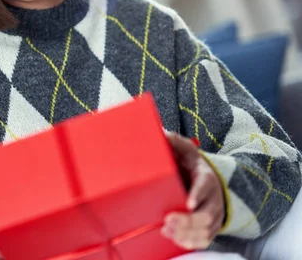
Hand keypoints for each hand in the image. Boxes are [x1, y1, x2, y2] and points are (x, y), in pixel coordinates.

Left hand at [161, 132, 225, 249]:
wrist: (205, 182)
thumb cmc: (190, 165)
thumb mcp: (186, 150)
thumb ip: (175, 142)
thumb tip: (160, 132)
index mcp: (206, 177)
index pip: (205, 186)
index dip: (198, 195)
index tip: (188, 203)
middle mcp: (213, 199)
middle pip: (207, 215)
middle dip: (188, 221)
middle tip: (168, 220)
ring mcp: (212, 216)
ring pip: (205, 231)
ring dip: (187, 233)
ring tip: (167, 230)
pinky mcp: (208, 228)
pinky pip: (203, 240)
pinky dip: (189, 242)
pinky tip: (173, 238)